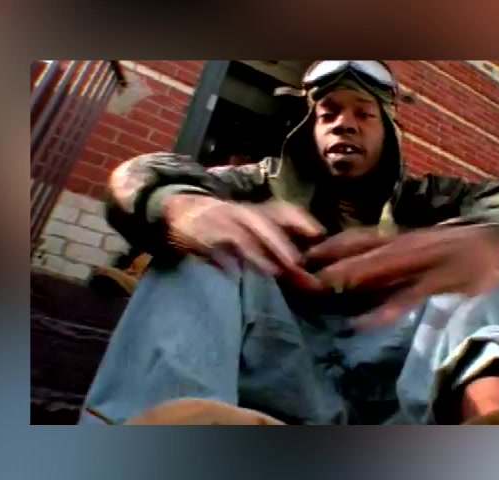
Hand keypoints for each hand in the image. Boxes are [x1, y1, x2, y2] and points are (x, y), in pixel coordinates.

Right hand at [163, 194, 325, 289]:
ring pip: (239, 236)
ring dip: (256, 254)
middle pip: (262, 224)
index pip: (281, 209)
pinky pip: (211, 247)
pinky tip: (232, 273)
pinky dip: (222, 261)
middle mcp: (239, 213)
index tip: (319, 233)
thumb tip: (309, 250)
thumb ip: (275, 232)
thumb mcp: (250, 221)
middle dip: (279, 243)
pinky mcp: (198, 236)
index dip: (300, 219)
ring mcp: (218, 223)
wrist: (180, 210)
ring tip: (271, 271)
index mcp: (254, 211)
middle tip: (295, 264)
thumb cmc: (224, 220)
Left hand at [308, 224, 498, 327]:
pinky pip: (409, 294)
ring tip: (323, 286)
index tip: (299, 254)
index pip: (358, 238)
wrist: (497, 241)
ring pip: (382, 265)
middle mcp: (407, 244)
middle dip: (330, 258)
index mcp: (400, 239)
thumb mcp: (421, 251)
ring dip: (351, 274)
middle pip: (362, 249)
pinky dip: (387, 308)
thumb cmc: (455, 250)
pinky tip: (366, 321)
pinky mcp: (441, 279)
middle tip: (298, 271)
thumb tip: (358, 280)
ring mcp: (424, 259)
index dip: (328, 245)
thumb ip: (392, 266)